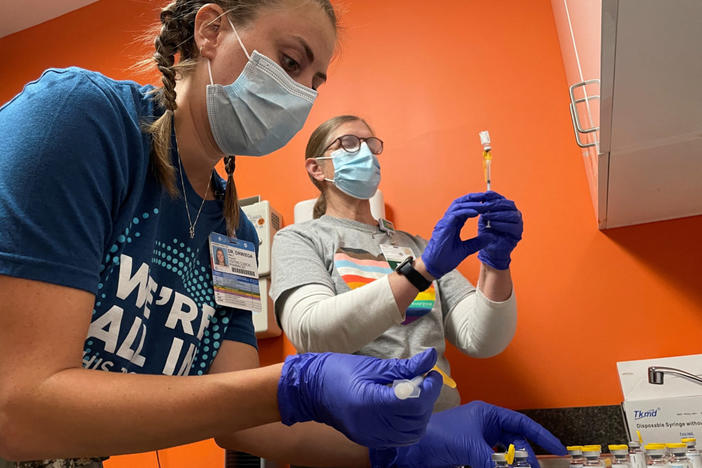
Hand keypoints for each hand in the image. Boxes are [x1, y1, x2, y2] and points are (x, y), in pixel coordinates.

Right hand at [278, 348, 442, 447]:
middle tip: (425, 380)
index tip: (431, 373)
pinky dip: (409, 425)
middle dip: (427, 399)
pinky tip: (404, 408)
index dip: (430, 388)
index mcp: (371, 403)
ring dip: (420, 414)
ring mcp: (371, 436)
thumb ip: (404, 367)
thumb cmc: (338, 372)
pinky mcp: (369, 440)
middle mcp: (372, 425)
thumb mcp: (372, 366)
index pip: (414, 403)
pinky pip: (399, 438)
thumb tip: (430, 358)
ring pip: (411, 433)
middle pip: (416, 420)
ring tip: (414, 393)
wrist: (311, 390)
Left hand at [371, 400, 565, 467]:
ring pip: (504, 453)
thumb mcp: (471, 449)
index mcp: (487, 414)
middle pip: (515, 440)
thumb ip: (495, 462)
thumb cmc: (437, 436)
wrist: (412, 449)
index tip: (558, 449)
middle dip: (526, 455)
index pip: (521, 422)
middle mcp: (483, 425)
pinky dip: (499, 465)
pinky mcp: (469, 453)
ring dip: (512, 462)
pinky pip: (491, 460)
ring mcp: (476, 439)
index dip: (541, 435)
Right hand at [421, 192, 499, 278]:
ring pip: (458, 206)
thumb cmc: (445, 259)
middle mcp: (448, 221)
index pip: (464, 209)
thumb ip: (476, 242)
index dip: (475, 204)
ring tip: (484, 203)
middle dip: (473, 198)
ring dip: (472, 203)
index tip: (487, 203)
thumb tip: (490, 237)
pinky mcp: (443, 227)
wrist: (435, 267)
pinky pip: (455, 214)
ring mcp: (444, 223)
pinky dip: (466, 211)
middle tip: (486, 196)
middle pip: (460, 203)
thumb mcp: (466, 249)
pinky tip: (476, 212)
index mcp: (453, 224)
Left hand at [477, 191, 522, 269]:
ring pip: (512, 214)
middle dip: (495, 204)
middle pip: (509, 204)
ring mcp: (518, 222)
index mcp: (506, 208)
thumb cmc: (487, 233)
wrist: (490, 250)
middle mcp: (514, 213)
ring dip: (498, 214)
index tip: (484, 195)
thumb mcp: (484, 218)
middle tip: (484, 206)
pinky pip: (513, 226)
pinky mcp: (519, 232)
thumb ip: (485, 209)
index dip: (494, 195)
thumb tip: (482, 197)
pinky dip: (501, 224)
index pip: (502, 198)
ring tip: (486, 216)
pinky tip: (492, 224)